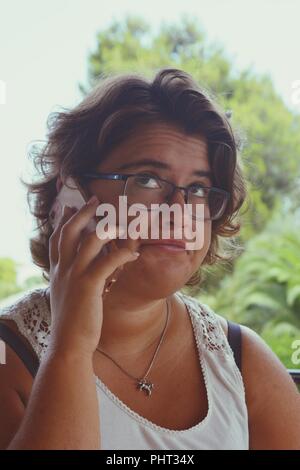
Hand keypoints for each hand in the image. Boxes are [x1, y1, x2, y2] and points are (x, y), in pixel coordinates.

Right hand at [48, 195, 138, 358]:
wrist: (68, 344)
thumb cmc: (72, 323)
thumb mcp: (67, 297)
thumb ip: (70, 281)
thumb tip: (81, 273)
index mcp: (57, 271)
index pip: (57, 239)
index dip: (63, 221)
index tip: (70, 207)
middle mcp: (63, 269)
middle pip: (70, 231)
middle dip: (82, 213)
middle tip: (93, 200)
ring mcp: (75, 275)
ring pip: (90, 240)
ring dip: (108, 227)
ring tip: (120, 221)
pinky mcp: (89, 285)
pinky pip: (108, 261)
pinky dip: (122, 254)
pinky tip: (134, 254)